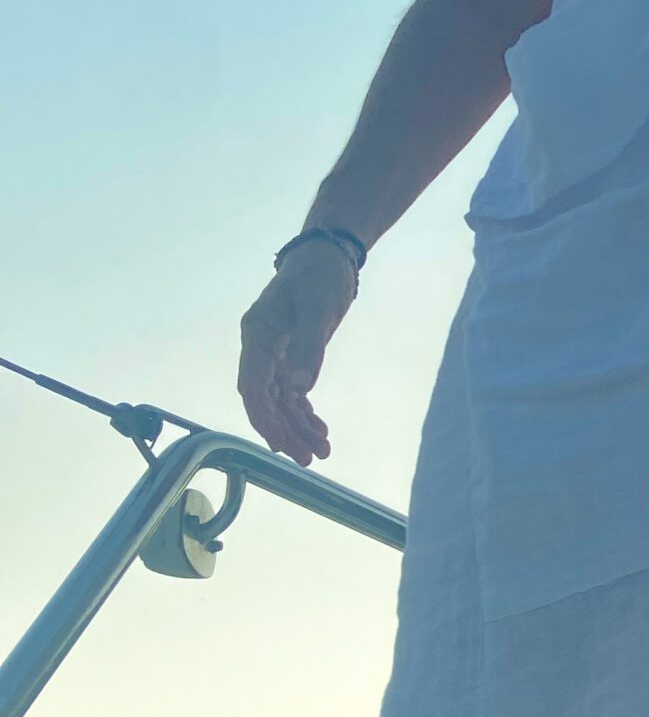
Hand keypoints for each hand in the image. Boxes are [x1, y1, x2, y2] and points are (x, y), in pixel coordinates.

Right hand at [237, 245, 357, 464]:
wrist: (326, 257)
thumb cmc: (319, 277)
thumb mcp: (318, 309)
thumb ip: (309, 349)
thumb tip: (299, 390)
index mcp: (258, 334)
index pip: (253, 385)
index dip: (264, 416)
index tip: (279, 443)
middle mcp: (260, 348)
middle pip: (266, 399)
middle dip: (284, 431)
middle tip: (306, 459)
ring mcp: (274, 354)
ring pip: (280, 401)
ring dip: (297, 427)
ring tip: (320, 453)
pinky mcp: (291, 357)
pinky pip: (293, 393)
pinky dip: (305, 413)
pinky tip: (320, 432)